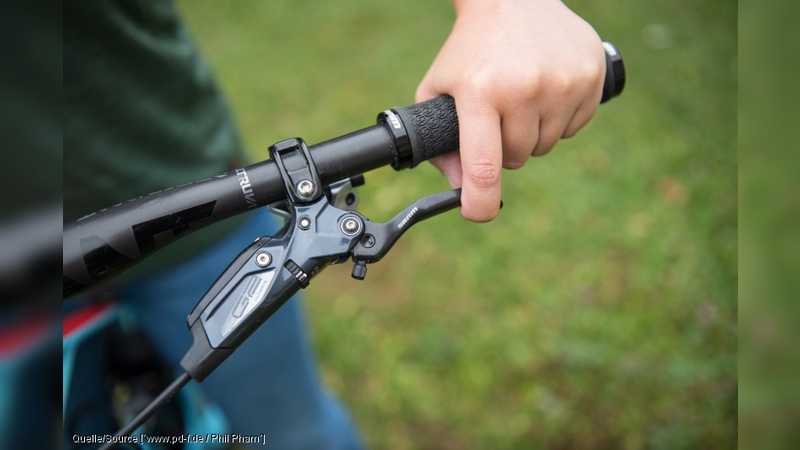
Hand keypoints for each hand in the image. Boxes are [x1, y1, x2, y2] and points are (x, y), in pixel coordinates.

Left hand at [416, 0, 605, 221]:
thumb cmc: (470, 50)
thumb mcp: (438, 88)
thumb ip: (440, 142)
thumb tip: (461, 187)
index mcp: (480, 91)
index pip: (484, 164)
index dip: (480, 201)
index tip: (477, 213)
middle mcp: (524, 87)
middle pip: (518, 157)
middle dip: (504, 149)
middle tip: (496, 118)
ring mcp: (562, 81)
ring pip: (547, 145)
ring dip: (532, 134)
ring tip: (519, 100)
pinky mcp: (591, 75)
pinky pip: (575, 127)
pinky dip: (559, 120)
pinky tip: (545, 92)